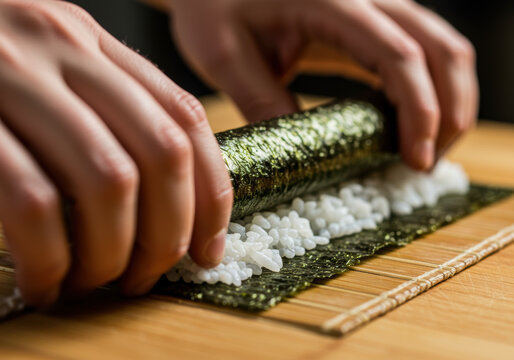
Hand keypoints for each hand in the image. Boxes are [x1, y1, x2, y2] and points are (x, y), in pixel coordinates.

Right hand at [0, 0, 231, 305]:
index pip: (186, 118)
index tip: (207, 250)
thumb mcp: (52, 74)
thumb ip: (108, 115)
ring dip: (112, 253)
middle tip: (147, 276)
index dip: (210, 196)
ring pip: (109, 182)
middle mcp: (63, 47)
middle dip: (168, 234)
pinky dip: (50, 258)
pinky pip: (34, 204)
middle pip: (163, 154)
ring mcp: (10, 76)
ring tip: (94, 283)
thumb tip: (173, 201)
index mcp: (94, 43)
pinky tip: (46, 281)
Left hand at [170, 0, 477, 169]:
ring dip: (449, 101)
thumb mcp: (223, 56)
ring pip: (441, 47)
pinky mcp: (370, 23)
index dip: (419, 109)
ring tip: (425, 150)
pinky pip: (419, 53)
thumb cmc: (212, 7)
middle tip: (426, 164)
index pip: (398, 54)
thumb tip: (304, 153)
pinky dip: (427, 91)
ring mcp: (373, 7)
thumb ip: (261, 100)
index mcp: (330, 1)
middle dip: (450, 110)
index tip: (415, 159)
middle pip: (440, 47)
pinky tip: (408, 125)